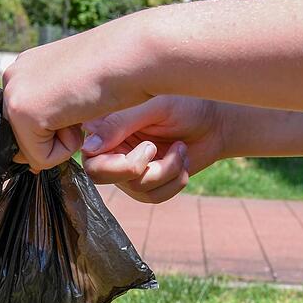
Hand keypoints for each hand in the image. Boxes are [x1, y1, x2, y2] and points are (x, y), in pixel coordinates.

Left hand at [2, 14, 153, 170]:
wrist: (134, 55)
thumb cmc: (118, 70)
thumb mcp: (74, 89)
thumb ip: (51, 110)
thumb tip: (30, 156)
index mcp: (25, 69)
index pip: (25, 122)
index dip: (55, 128)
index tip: (79, 105)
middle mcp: (12, 77)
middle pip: (23, 139)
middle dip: (56, 136)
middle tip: (81, 105)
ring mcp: (14, 94)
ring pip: (31, 151)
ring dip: (63, 141)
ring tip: (82, 108)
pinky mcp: (23, 113)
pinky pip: (41, 159)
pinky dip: (67, 149)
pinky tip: (81, 114)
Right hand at [82, 96, 224, 203]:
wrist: (215, 123)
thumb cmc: (185, 105)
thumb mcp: (153, 108)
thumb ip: (120, 123)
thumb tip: (87, 148)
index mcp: (107, 128)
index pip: (90, 156)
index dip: (111, 161)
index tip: (147, 147)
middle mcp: (112, 151)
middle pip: (102, 177)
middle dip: (136, 169)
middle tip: (155, 149)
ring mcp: (130, 171)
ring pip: (136, 187)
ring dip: (166, 171)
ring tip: (180, 149)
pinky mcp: (149, 185)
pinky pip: (153, 196)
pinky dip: (174, 181)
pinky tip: (182, 160)